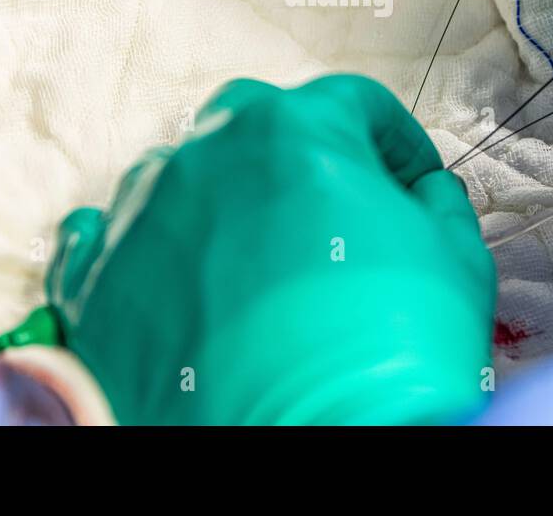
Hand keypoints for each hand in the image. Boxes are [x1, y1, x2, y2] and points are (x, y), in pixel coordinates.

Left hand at [45, 74, 494, 423]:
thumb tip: (424, 195)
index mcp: (298, 129)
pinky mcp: (95, 283)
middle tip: (338, 218)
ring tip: (260, 265)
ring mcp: (141, 214)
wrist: (309, 448)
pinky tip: (172, 278)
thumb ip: (439, 204)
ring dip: (224, 203)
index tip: (411, 183)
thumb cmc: (389, 356)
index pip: (355, 105)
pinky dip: (141, 249)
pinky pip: (106, 239)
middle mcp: (207, 154)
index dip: (397, 144)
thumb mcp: (457, 260)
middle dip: (303, 159)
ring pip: (182, 176)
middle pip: (259, 125)